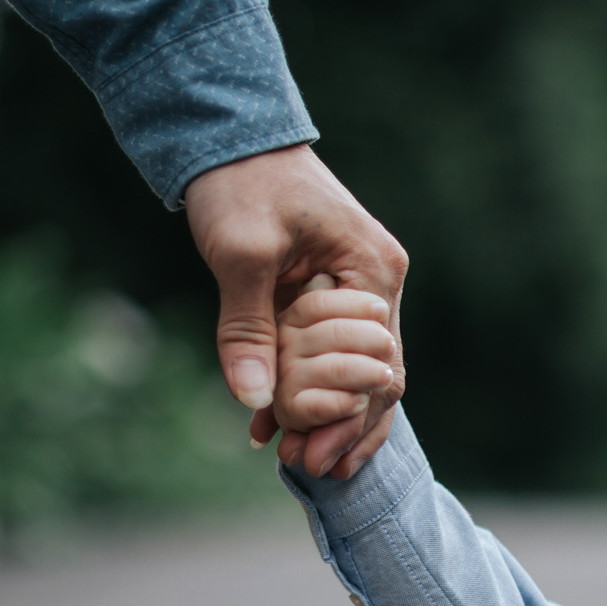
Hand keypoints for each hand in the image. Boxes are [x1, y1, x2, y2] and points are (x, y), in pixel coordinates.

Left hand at [182, 144, 408, 478]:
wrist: (228, 136)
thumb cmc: (240, 183)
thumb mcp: (240, 256)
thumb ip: (249, 329)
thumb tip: (255, 401)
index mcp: (373, 270)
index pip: (379, 364)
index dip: (348, 417)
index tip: (312, 455)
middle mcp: (378, 283)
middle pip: (376, 376)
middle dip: (342, 427)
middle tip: (307, 469)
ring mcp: (358, 289)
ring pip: (354, 369)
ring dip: (325, 414)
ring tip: (295, 458)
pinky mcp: (329, 293)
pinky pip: (328, 351)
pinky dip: (307, 385)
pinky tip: (275, 422)